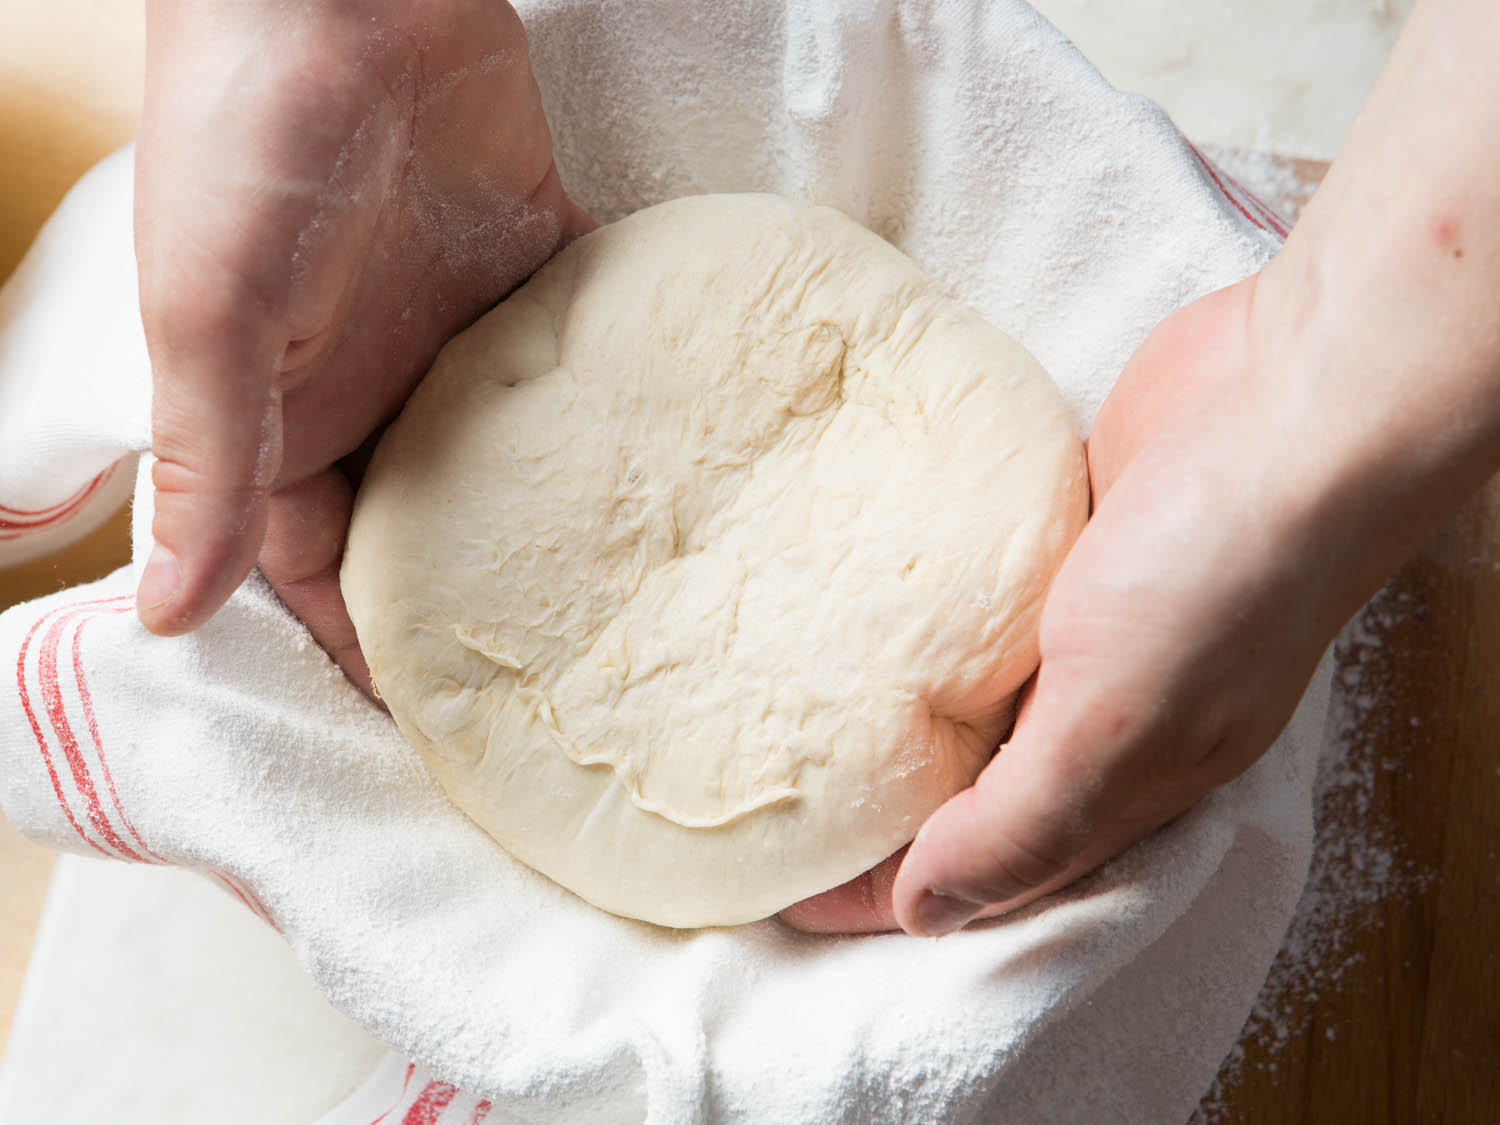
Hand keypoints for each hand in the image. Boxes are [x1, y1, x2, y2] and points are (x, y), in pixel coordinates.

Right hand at [134, 0, 591, 686]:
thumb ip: (210, 463)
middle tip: (571, 699)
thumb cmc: (248, 139)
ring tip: (641, 618)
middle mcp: (375, 392)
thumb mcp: (211, 319)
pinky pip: (580, 360)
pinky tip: (683, 476)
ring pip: (514, 460)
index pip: (327, 573)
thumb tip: (171, 614)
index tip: (450, 739)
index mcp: (286, 422)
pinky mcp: (533, 267)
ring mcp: (459, 335)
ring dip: (566, 527)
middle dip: (487, 611)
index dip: (376, 656)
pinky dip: (625, 411)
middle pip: (431, 531)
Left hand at [785, 0, 1499, 936]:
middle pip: (969, 793)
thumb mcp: (1119, 718)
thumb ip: (1025, 819)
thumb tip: (929, 911)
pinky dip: (917, 622)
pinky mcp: (1065, 545)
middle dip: (878, 814)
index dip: (885, 891)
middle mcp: (1101, 717)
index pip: (985, 867)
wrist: (1296, 394)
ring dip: (890, 716)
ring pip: (969, 698)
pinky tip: (853, 612)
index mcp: (1124, 784)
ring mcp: (1083, 627)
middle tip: (773, 807)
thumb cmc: (1223, 568)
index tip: (787, 887)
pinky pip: (974, 605)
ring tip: (790, 719)